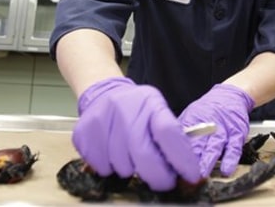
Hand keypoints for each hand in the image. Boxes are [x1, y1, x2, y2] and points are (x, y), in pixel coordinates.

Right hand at [73, 77, 200, 190]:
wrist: (104, 93)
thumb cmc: (136, 108)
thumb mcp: (157, 111)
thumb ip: (170, 137)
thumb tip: (186, 169)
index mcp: (151, 104)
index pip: (169, 132)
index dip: (181, 158)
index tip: (190, 175)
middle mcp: (126, 109)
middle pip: (144, 154)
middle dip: (157, 176)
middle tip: (162, 181)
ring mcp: (103, 119)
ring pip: (122, 165)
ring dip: (131, 169)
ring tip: (130, 157)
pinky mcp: (84, 132)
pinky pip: (101, 166)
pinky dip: (110, 168)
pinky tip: (112, 154)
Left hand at [178, 84, 254, 176]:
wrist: (230, 95)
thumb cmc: (208, 109)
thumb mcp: (191, 114)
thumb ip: (181, 130)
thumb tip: (164, 145)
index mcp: (193, 121)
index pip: (183, 138)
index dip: (177, 152)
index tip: (172, 166)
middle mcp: (208, 125)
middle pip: (198, 143)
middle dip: (191, 160)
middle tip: (185, 174)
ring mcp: (223, 130)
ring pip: (215, 146)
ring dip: (208, 160)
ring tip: (202, 174)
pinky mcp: (237, 133)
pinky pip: (234, 147)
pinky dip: (230, 159)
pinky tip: (227, 169)